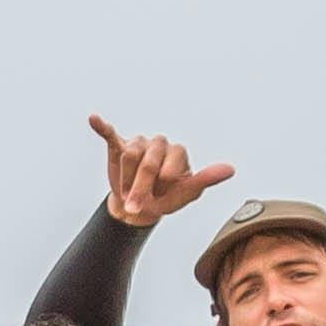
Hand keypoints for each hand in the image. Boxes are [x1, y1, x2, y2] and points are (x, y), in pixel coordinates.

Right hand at [88, 113, 235, 229]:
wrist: (140, 206)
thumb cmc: (166, 199)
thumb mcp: (186, 194)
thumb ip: (205, 179)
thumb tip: (231, 169)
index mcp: (178, 152)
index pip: (168, 164)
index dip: (159, 186)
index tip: (158, 201)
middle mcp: (160, 143)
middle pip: (147, 161)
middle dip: (140, 188)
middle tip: (135, 206)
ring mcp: (139, 144)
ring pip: (129, 155)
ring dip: (125, 179)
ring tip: (127, 192)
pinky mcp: (118, 146)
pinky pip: (110, 134)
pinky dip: (102, 126)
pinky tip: (94, 119)